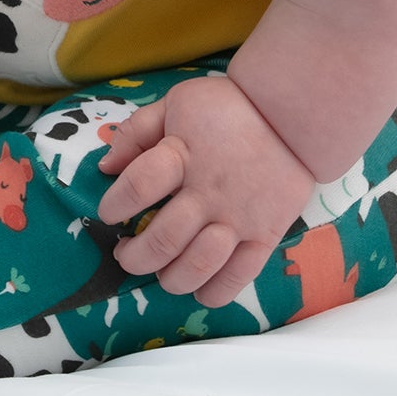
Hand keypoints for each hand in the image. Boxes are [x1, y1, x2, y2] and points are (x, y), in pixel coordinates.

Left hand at [97, 74, 315, 305]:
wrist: (291, 115)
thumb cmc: (227, 106)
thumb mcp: (175, 103)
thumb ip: (137, 131)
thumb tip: (105, 167)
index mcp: (182, 155)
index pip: (138, 186)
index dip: (115, 204)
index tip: (109, 212)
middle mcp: (209, 192)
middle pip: (163, 239)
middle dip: (135, 256)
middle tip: (126, 254)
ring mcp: (238, 218)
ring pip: (197, 265)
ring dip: (169, 278)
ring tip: (159, 272)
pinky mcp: (265, 236)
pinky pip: (237, 277)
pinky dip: (213, 293)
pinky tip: (198, 289)